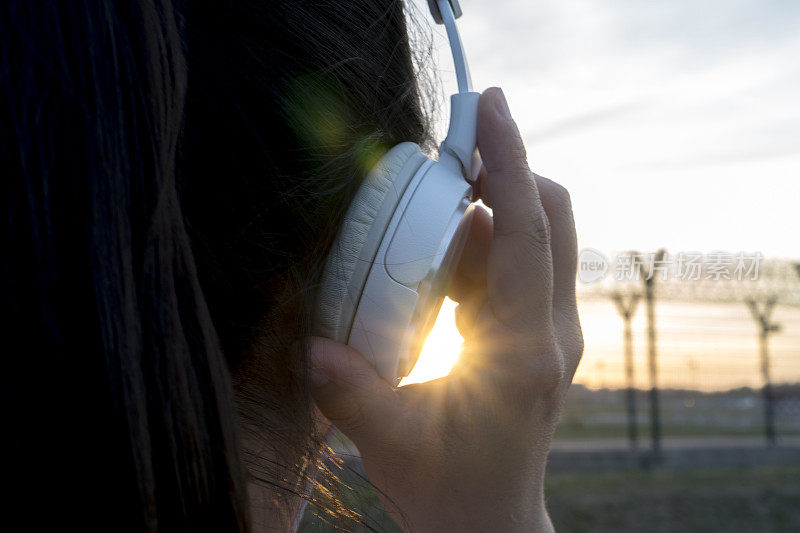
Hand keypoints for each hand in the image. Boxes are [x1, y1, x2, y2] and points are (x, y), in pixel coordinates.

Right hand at [308, 87, 582, 531]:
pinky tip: (438, 270)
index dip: (509, 162)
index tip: (489, 106)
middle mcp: (551, 331)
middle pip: (551, 218)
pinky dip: (482, 248)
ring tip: (429, 227)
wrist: (490, 523)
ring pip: (536, 238)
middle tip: (446, 162)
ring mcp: (550, 331)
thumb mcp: (391, 442)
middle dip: (505, 173)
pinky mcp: (537, 334)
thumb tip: (315, 343)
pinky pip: (519, 266)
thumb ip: (352, 389)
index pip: (527, 232)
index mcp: (525, 349)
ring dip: (487, 214)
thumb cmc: (452, 489)